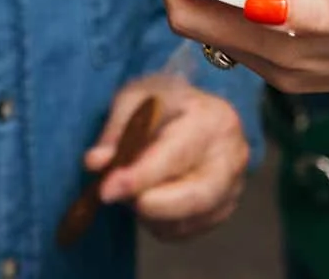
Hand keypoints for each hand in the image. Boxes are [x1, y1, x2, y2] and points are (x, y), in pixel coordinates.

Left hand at [85, 76, 247, 241]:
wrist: (194, 110)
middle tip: (113, 198)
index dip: (141, 176)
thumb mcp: (135, 99)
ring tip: (129, 184)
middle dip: (153, 206)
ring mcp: (232, 187)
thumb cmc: (164, 102)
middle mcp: (231, 156)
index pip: (178, 154)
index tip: (106, 190)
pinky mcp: (222, 210)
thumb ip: (115, 131)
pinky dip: (157, 222)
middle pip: (198, 196)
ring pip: (187, 220)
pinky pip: (184, 230)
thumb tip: (96, 163)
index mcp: (212, 119)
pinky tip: (147, 195)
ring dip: (148, 212)